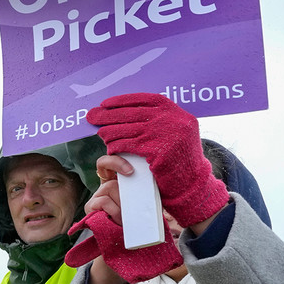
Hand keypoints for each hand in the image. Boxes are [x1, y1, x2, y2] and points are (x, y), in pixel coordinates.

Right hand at [65, 161, 181, 283]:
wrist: (126, 248)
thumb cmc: (139, 225)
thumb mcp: (144, 206)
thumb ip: (147, 195)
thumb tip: (163, 182)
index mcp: (118, 184)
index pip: (108, 163)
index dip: (116, 161)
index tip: (130, 171)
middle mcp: (105, 188)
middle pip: (113, 180)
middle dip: (125, 192)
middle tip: (133, 203)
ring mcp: (96, 197)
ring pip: (109, 189)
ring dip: (121, 206)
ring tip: (126, 220)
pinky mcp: (90, 208)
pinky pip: (103, 202)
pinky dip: (114, 211)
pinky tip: (118, 222)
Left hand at [87, 93, 228, 228]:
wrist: (191, 184)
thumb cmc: (178, 158)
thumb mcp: (175, 132)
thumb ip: (157, 120)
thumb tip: (124, 110)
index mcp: (176, 112)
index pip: (145, 99)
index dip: (123, 100)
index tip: (106, 103)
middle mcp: (173, 119)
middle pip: (133, 113)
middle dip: (109, 115)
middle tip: (92, 115)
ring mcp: (166, 135)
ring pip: (128, 129)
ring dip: (110, 131)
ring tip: (100, 133)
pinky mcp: (158, 151)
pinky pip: (128, 145)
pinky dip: (116, 145)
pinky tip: (109, 147)